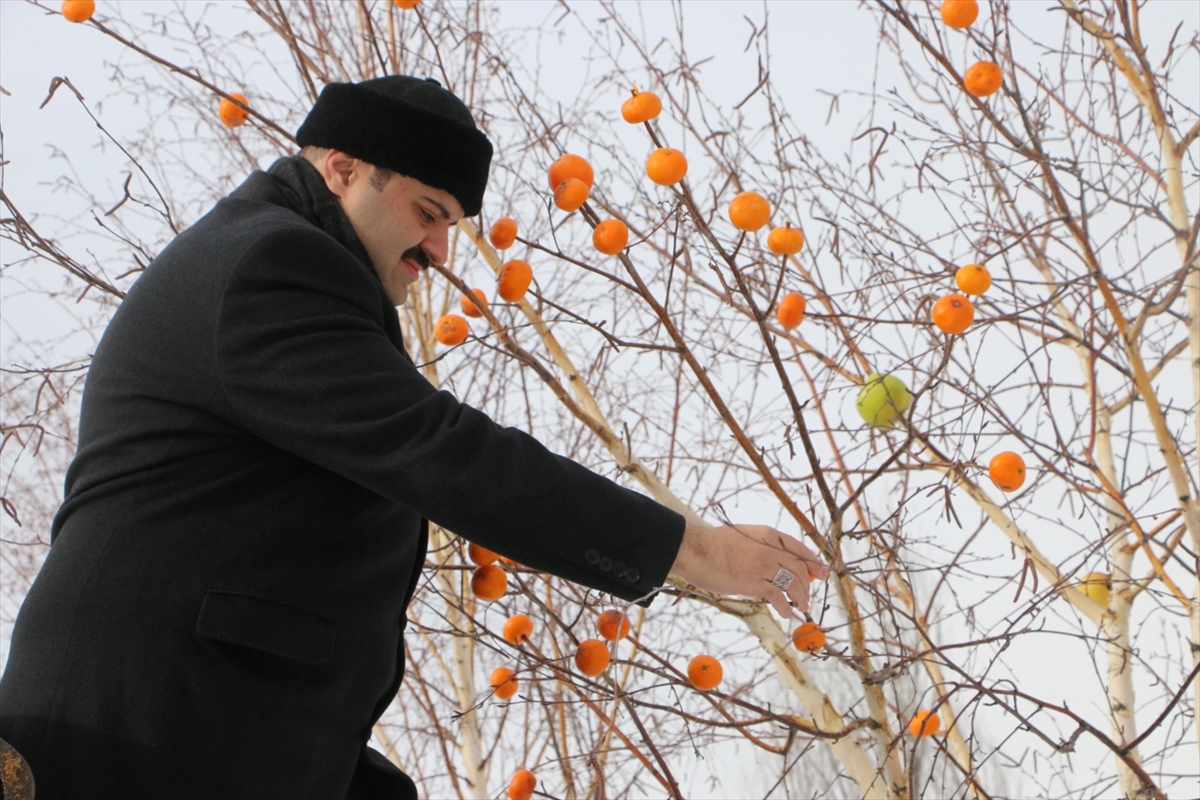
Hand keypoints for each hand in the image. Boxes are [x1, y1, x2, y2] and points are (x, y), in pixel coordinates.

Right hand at [669, 524, 828, 617]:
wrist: (695, 550)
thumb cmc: (714, 545)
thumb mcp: (744, 536)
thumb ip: (762, 546)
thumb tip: (776, 561)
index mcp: (768, 535)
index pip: (800, 548)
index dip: (814, 562)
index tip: (822, 573)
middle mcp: (769, 549)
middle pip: (800, 568)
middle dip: (808, 584)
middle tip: (808, 596)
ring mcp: (762, 566)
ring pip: (793, 583)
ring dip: (801, 597)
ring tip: (801, 606)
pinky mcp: (753, 583)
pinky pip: (778, 596)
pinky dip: (786, 607)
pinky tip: (787, 613)